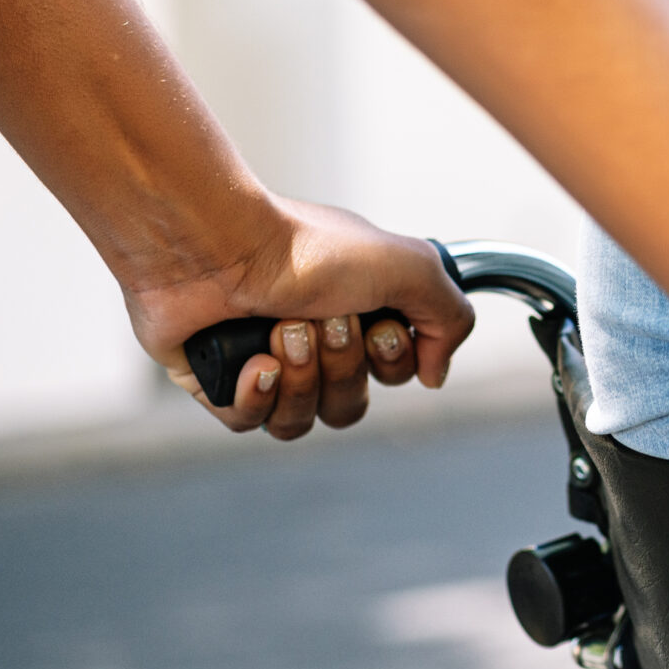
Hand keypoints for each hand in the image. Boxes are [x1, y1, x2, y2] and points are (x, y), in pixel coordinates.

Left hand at [122, 196, 473, 439]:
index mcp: (360, 313)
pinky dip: (254, 394)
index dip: (389, 361)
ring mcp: (264, 363)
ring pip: (301, 421)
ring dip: (299, 379)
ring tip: (278, 331)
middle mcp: (315, 341)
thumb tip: (434, 375)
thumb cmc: (308, 248)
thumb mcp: (413, 267)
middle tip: (320, 321)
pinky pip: (249, 422)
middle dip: (340, 367)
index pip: (394, 376)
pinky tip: (251, 361)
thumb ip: (451, 319)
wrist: (217, 246)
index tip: (374, 322)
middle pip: (350, 404)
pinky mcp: (218, 380)